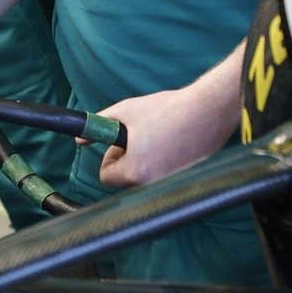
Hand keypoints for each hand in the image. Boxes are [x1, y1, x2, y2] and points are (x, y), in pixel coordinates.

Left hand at [92, 86, 232, 187]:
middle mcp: (152, 184)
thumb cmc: (168, 109)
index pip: (106, 177)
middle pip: (126, 179)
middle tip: (143, 137)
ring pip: (146, 178)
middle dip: (129, 160)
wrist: (211, 108)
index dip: (111, 157)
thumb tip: (79, 139)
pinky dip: (166, 163)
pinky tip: (176, 143)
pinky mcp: (189, 179)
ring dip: (147, 162)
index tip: (123, 142)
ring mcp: (172, 184)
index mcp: (134, 172)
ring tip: (161, 137)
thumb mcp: (125, 111)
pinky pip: (167, 176)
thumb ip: (97, 125)